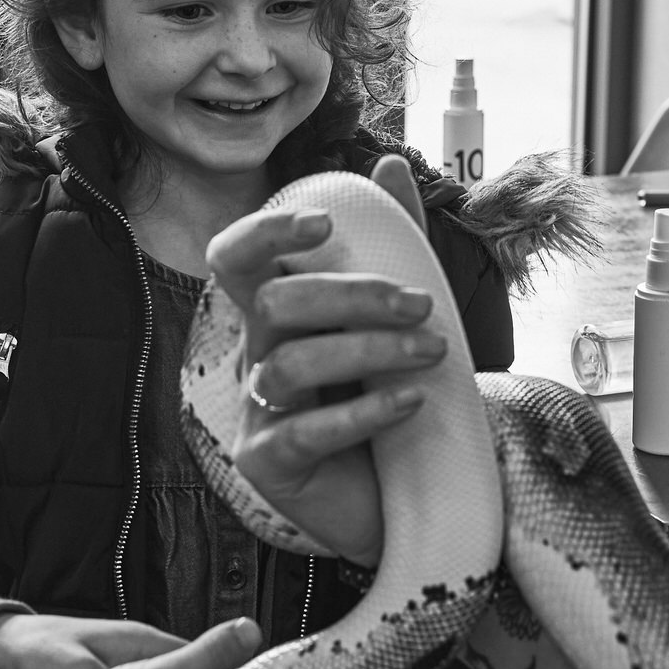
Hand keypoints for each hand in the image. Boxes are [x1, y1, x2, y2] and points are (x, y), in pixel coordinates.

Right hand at [206, 155, 438, 567]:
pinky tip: (411, 404)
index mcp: (276, 317)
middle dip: (353, 296)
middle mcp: (254, 358)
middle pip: (274, 305)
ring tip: (433, 353)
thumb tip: (387, 164)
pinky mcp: (268, 464)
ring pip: (289, 364)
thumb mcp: (396, 320)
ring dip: (369, 350)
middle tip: (422, 304)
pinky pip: (305, 431)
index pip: (236, 258)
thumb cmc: (391, 404)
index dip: (266, 231)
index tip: (326, 222)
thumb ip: (390, 243)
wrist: (403, 504)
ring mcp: (254, 412)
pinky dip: (364, 412)